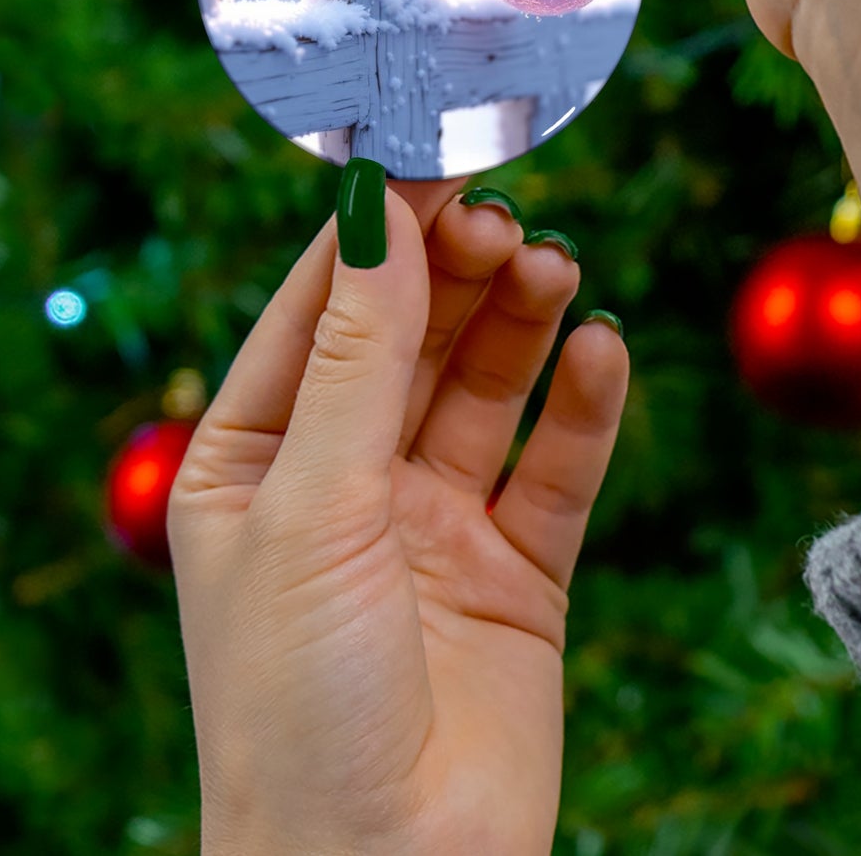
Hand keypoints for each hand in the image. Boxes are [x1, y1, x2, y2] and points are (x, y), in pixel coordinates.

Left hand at [168, 175, 628, 855]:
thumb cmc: (298, 705)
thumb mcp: (313, 506)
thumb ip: (358, 358)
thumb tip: (379, 213)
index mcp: (257, 463)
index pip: (320, 312)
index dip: (376, 233)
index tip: (433, 155)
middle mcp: (347, 483)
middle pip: (414, 338)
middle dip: (457, 272)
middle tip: (506, 216)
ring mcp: (436, 524)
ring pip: (488, 388)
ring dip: (522, 322)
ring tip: (555, 267)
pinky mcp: (519, 570)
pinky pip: (557, 466)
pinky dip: (584, 405)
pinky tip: (602, 350)